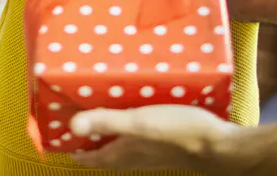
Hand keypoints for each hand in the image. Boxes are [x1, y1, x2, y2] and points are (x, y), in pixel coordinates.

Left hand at [70, 109, 276, 173]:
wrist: (217, 146)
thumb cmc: (178, 132)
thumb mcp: (139, 121)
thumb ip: (106, 121)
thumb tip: (71, 126)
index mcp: (123, 152)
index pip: (89, 157)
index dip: (74, 150)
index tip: (60, 139)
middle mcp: (133, 157)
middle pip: (103, 155)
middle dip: (88, 144)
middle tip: (76, 126)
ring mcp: (150, 155)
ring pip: (121, 150)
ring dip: (108, 139)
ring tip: (101, 120)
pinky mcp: (165, 147)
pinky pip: (138, 143)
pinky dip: (129, 135)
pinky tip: (135, 120)